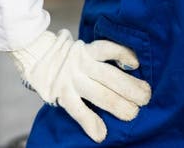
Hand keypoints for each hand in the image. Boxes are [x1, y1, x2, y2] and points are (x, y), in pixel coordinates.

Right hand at [7, 28, 151, 142]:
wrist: (37, 56)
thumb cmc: (70, 58)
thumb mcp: (84, 51)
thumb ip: (101, 59)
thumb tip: (131, 67)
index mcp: (88, 51)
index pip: (108, 49)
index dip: (123, 54)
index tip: (137, 63)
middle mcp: (81, 64)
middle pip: (110, 75)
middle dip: (130, 87)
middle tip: (146, 97)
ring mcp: (72, 80)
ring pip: (99, 94)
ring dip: (117, 105)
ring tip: (133, 114)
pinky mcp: (62, 95)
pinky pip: (78, 111)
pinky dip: (90, 122)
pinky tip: (101, 134)